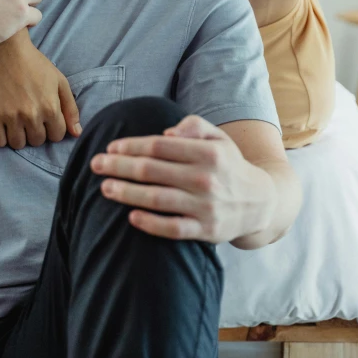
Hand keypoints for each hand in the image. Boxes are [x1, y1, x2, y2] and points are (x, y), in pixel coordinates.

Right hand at [0, 30, 80, 148]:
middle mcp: (31, 114)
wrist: (4, 47)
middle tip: (30, 117)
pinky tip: (4, 125)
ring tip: (17, 121)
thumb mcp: (59, 81)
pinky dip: (1, 138)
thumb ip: (70, 108)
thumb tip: (77, 133)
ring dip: (19, 136)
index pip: (57, 136)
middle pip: (37, 141)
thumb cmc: (34, 62)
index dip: (53, 128)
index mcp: (50, 107)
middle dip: (37, 132)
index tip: (46, 119)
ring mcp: (10, 116)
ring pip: (18, 144)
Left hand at [91, 115, 276, 242]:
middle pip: (151, 171)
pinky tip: (131, 216)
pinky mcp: (207, 231)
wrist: (261, 202)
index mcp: (208, 152)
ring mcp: (206, 207)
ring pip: (157, 199)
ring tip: (104, 188)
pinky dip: (150, 223)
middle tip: (96, 165)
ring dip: (126, 193)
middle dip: (119, 166)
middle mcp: (206, 178)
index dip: (131, 146)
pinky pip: (173, 229)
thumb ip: (194, 126)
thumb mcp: (219, 138)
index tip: (111, 148)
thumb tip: (166, 132)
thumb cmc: (229, 166)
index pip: (159, 146)